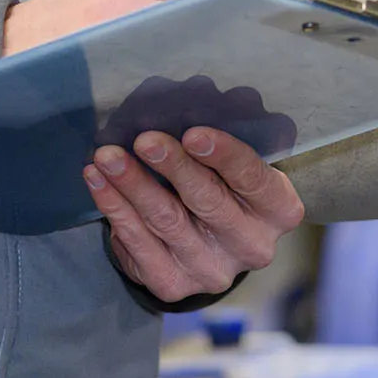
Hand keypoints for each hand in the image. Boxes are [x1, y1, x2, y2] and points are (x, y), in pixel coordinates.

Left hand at [85, 126, 304, 300]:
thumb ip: (226, 132)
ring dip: (133, 184)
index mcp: (279, 209)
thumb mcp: (237, 160)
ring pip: (167, 222)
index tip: (192, 132)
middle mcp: (252, 245)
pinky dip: (115, 208)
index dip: (224, 155)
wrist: (207, 241)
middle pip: (209, 202)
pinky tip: (97, 182)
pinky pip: (138, 245)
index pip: (254, 178)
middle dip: (173, 167)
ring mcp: (213, 271)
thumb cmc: (225, 183)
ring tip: (107, 156)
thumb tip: (198, 91)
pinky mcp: (174, 285)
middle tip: (144, 140)